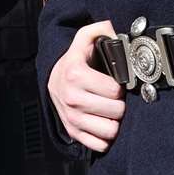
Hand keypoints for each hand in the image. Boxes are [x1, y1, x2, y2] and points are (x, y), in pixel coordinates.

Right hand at [47, 20, 125, 152]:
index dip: (120, 86)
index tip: (115, 83)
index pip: (115, 90)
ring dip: (114, 122)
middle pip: (116, 111)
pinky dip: (105, 137)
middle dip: (119, 104)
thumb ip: (99, 30)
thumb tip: (114, 29)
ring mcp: (72, 118)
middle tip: (114, 98)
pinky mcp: (73, 133)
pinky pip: (100, 145)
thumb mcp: (83, 41)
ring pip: (110, 130)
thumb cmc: (74, 62)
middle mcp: (72, 98)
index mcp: (76, 74)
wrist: (52, 81)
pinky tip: (103, 123)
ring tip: (110, 111)